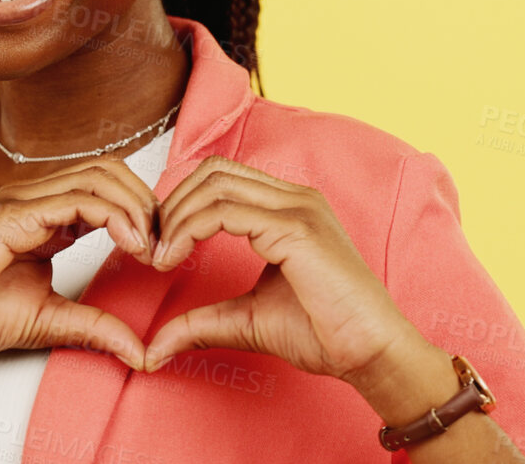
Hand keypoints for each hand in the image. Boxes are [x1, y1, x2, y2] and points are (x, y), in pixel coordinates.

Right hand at [0, 156, 158, 369]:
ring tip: (151, 245)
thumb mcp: (51, 321)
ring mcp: (22, 202)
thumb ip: (96, 327)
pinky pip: (75, 200)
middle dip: (145, 201)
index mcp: (46, 216)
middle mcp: (35, 200)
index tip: (163, 251)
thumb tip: (141, 352)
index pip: (106, 188)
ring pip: (97, 177)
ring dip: (134, 207)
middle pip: (108, 171)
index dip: (142, 211)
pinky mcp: (12, 216)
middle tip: (165, 244)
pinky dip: (111, 216)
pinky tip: (130, 244)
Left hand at [141, 155, 424, 387]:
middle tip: (152, 248)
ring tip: (160, 256)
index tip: (159, 247)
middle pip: (212, 172)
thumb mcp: (248, 320)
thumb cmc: (326, 333)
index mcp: (290, 208)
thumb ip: (202, 323)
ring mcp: (298, 208)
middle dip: (172, 205)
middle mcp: (295, 198)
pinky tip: (175, 258)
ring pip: (214, 185)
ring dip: (175, 217)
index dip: (181, 205)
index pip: (221, 179)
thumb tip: (154, 347)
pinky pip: (224, 211)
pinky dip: (189, 229)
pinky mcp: (296, 229)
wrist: (372, 352)